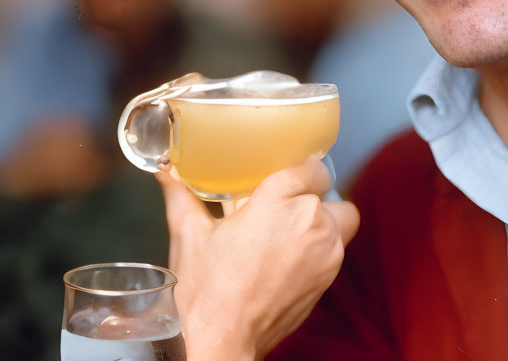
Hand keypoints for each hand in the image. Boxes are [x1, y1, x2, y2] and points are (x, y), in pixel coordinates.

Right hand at [157, 158, 358, 360]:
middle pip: (326, 191)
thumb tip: (167, 173)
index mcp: (278, 202)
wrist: (223, 340)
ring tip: (288, 225)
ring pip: (341, 218)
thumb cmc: (207, 289)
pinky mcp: (328, 280)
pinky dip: (320, 244)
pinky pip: (336, 247)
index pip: (310, 168)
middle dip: (305, 192)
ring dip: (320, 217)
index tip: (282, 172)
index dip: (298, 167)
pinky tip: (288, 253)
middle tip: (278, 201)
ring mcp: (326, 254)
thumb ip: (181, 195)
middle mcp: (311, 223)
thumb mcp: (189, 234)